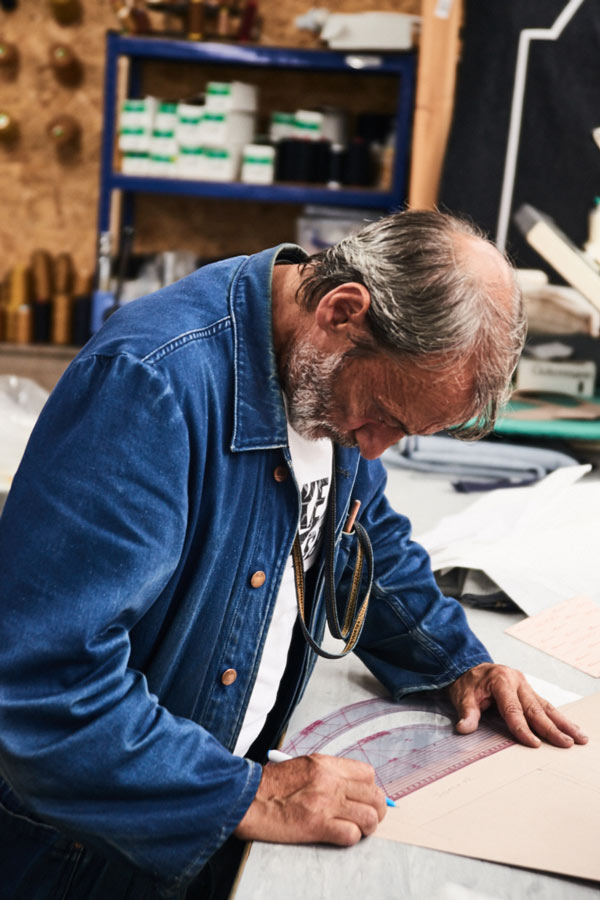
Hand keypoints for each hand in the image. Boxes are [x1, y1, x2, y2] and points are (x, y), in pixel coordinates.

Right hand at [233, 754, 386, 845]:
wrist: (246, 798)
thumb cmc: (270, 785)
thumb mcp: (302, 766)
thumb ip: (327, 774)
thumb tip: (349, 788)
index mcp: (325, 764)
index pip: (367, 774)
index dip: (370, 789)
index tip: (365, 798)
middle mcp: (330, 780)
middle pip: (374, 795)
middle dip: (376, 810)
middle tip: (367, 817)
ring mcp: (326, 803)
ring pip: (369, 816)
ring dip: (366, 827)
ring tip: (356, 829)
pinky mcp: (317, 826)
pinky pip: (351, 834)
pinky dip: (350, 838)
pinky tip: (339, 835)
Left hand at [448, 663, 588, 747]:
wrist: (469, 667)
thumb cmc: (468, 683)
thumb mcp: (462, 696)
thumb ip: (466, 713)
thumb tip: (464, 728)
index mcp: (501, 681)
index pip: (513, 709)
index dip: (523, 728)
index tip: (534, 744)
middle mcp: (517, 681)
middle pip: (535, 709)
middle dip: (552, 728)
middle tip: (566, 743)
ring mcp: (525, 685)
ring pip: (545, 706)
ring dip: (562, 723)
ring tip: (579, 737)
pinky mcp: (528, 691)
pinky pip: (544, 705)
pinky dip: (557, 717)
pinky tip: (570, 728)